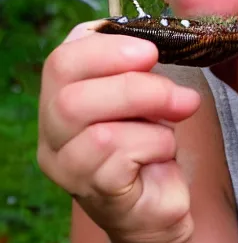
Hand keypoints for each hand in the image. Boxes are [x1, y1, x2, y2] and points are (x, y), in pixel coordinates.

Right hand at [37, 21, 200, 242]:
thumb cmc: (150, 140)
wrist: (159, 201)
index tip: (151, 51)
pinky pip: (121, 160)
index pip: (62, 60)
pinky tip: (164, 152)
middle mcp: (53, 131)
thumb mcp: (145, 93)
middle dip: (136, 87)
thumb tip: (154, 42)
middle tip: (179, 93)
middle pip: (71, 97)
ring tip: (178, 117)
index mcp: (63, 94)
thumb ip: (139, 66)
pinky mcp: (93, 191)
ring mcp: (67, 166)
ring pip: (98, 131)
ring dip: (152, 117)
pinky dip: (156, 145)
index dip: (106, 49)